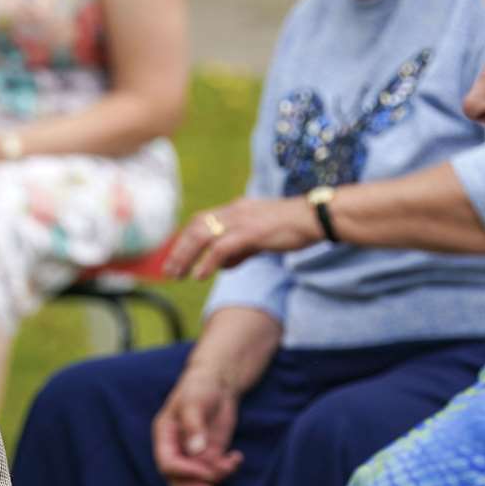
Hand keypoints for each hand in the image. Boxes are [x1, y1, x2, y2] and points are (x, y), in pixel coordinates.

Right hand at [152, 362, 243, 485]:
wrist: (217, 382)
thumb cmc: (199, 386)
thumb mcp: (194, 402)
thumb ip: (193, 425)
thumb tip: (195, 451)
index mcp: (164, 436)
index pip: (167, 464)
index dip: (185, 472)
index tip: (206, 471)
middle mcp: (176, 449)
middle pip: (177, 480)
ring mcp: (193, 454)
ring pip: (198, 480)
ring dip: (216, 478)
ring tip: (231, 464)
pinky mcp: (210, 454)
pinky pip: (216, 472)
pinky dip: (228, 470)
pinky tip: (237, 457)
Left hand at [163, 197, 320, 279]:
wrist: (315, 217)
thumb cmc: (292, 227)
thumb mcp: (261, 238)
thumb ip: (241, 250)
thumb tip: (223, 265)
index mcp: (235, 209)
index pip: (201, 221)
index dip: (184, 239)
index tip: (174, 257)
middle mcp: (233, 211)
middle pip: (195, 228)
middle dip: (179, 250)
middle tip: (168, 270)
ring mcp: (241, 220)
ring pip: (203, 236)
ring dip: (186, 256)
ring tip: (177, 274)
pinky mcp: (251, 232)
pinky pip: (222, 248)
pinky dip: (208, 262)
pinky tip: (200, 276)